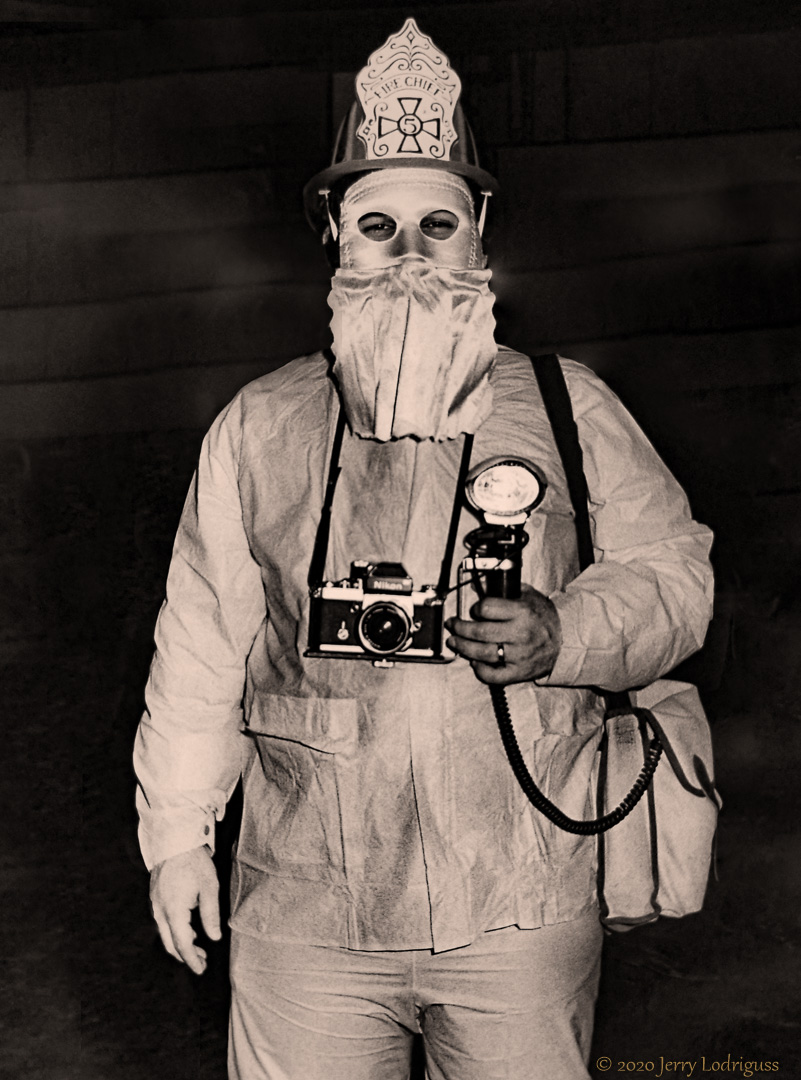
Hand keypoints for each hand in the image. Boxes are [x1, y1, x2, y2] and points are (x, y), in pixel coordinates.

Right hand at [149, 846, 220, 974]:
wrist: (174, 840)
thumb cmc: (194, 862)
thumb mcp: (209, 887)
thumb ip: (211, 914)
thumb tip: (214, 938)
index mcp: (174, 910)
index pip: (182, 944)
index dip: (191, 959)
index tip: (201, 969)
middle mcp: (161, 910)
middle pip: (170, 943)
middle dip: (186, 955)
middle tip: (202, 962)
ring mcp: (156, 904)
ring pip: (165, 933)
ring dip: (180, 943)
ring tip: (198, 946)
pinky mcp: (156, 897)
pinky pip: (163, 921)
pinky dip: (175, 930)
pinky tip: (188, 928)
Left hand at [445, 584, 561, 685]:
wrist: (565, 642)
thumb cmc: (543, 617)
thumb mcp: (528, 595)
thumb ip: (504, 589)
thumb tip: (477, 584)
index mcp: (522, 612)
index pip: (487, 608)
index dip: (476, 608)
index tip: (474, 610)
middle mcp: (519, 633)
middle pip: (479, 632)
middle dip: (459, 628)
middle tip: (452, 625)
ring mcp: (519, 655)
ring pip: (481, 653)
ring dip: (462, 647)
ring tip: (454, 642)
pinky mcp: (518, 672)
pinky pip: (493, 675)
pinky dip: (479, 670)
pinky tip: (474, 662)